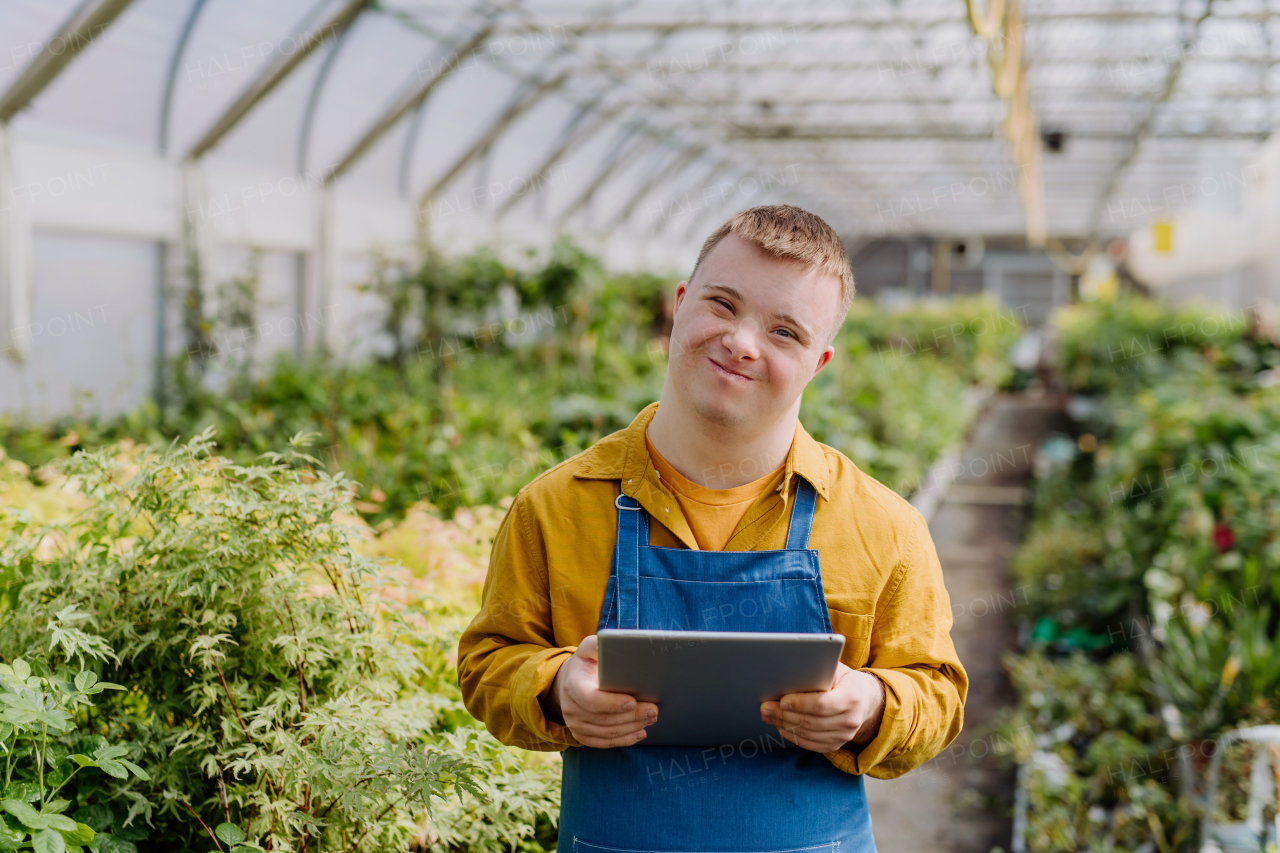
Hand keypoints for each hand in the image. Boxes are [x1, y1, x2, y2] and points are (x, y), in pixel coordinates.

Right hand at [546, 635, 658, 747]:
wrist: (569, 682)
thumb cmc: (585, 663)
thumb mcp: (588, 649)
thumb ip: (598, 645)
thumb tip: (611, 644)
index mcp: (572, 685)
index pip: (591, 699)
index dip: (613, 703)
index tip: (633, 701)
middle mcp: (570, 708)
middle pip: (604, 719)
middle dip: (631, 716)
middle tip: (653, 709)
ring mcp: (575, 725)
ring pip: (607, 732)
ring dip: (632, 727)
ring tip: (651, 718)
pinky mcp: (582, 736)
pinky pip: (604, 742)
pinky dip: (624, 740)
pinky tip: (639, 732)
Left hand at [760, 663, 884, 752]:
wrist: (863, 699)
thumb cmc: (843, 679)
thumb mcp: (835, 669)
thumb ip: (817, 671)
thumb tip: (788, 674)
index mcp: (852, 697)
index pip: (822, 705)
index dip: (800, 704)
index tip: (782, 701)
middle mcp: (851, 720)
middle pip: (812, 722)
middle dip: (785, 715)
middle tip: (766, 708)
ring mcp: (845, 736)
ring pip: (809, 734)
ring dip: (785, 725)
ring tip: (769, 716)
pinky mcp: (837, 745)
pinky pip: (811, 744)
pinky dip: (793, 735)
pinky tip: (781, 726)